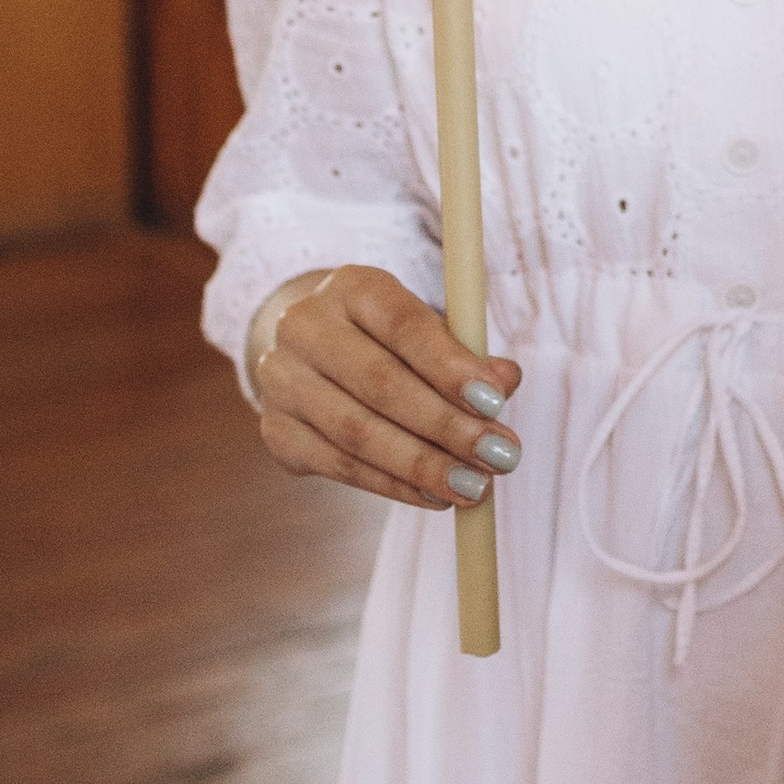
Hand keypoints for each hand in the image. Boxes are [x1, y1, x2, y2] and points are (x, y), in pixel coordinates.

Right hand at [245, 265, 525, 512]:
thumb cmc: (390, 340)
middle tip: (500, 456)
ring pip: (356, 433)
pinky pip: (338, 466)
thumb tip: (507, 380)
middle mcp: (305, 327)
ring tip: (475, 486)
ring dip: (423, 466)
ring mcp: (281, 380)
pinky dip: (392, 486)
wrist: (311, 352)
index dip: (451, 366)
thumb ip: (467, 354)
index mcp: (352, 287)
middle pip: (379, 383)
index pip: (403, 325)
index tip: (497, 402)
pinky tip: (434, 496)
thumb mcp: (429, 330)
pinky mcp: (276, 430)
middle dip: (446, 426)